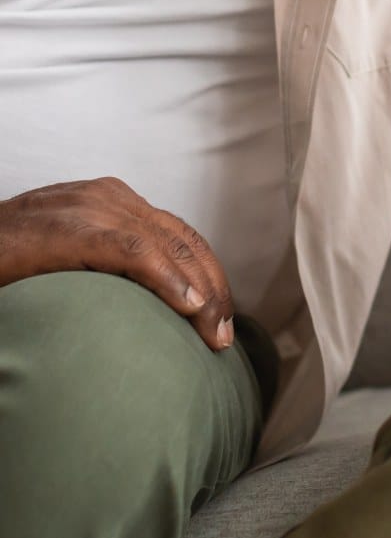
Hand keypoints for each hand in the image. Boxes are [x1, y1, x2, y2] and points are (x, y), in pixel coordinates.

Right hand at [0, 177, 234, 350]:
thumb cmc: (13, 260)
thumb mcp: (70, 259)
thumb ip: (109, 268)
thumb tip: (152, 311)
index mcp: (112, 202)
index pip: (180, 236)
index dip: (210, 277)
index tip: (221, 321)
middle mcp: (109, 198)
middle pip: (183, 241)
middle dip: (214, 289)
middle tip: (223, 339)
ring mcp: (90, 208)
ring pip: (168, 245)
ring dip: (201, 291)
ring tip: (213, 332)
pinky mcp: (71, 228)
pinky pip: (133, 251)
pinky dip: (166, 277)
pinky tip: (188, 306)